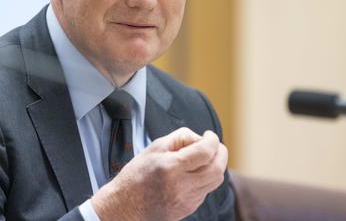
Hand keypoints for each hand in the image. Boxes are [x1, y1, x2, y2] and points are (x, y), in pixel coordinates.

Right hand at [91, 127, 227, 220]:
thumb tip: (198, 137)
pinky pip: (206, 190)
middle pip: (217, 169)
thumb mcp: (153, 149)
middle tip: (215, 145)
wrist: (124, 208)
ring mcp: (186, 201)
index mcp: (170, 168)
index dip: (212, 140)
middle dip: (221, 153)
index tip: (209, 135)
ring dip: (216, 165)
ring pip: (215, 181)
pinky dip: (206, 178)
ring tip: (205, 157)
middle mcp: (181, 186)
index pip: (205, 152)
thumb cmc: (135, 176)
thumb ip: (178, 138)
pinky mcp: (188, 209)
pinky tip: (194, 173)